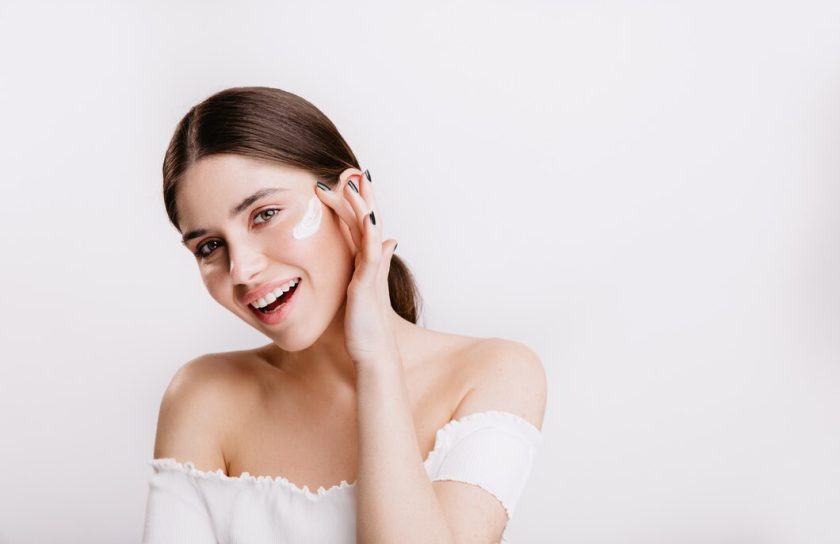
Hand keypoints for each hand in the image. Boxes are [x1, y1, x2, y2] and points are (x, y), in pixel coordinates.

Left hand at [314, 169, 399, 367]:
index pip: (359, 226)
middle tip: (351, 172)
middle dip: (359, 196)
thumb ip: (370, 267)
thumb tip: (387, 243)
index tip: (346, 181)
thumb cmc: (364, 326)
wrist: (373, 352)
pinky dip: (369, 233)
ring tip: (352, 183)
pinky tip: (366, 216)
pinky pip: (370, 253)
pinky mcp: (368, 283)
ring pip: (368, 231)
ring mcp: (371, 271)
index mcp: (365, 263)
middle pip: (365, 221)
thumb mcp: (361, 291)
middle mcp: (370, 262)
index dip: (355, 203)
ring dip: (361, 206)